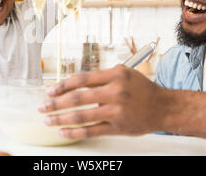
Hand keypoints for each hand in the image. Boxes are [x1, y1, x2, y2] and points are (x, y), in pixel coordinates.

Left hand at [38, 65, 171, 138]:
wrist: (163, 107)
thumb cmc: (142, 89)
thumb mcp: (124, 73)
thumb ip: (102, 76)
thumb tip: (76, 82)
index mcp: (115, 76)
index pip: (82, 79)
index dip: (62, 85)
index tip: (50, 91)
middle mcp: (115, 92)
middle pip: (77, 98)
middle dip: (55, 103)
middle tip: (42, 106)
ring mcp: (116, 111)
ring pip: (81, 116)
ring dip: (60, 118)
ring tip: (48, 120)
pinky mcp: (117, 127)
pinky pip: (91, 131)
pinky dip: (74, 132)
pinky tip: (63, 131)